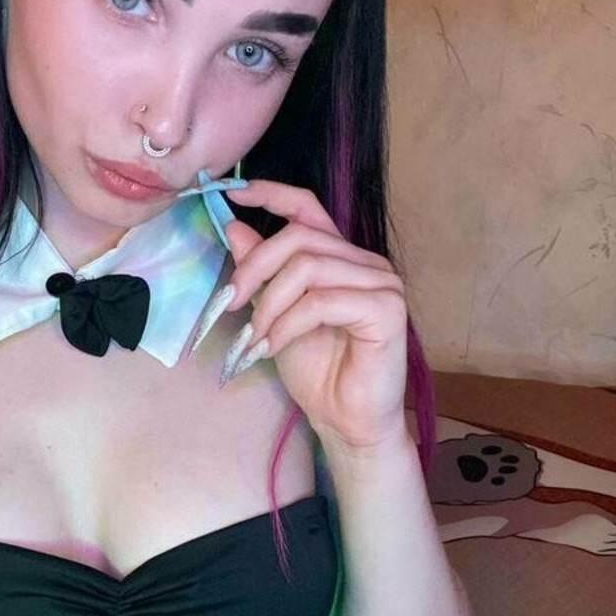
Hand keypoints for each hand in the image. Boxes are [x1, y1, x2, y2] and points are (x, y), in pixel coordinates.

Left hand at [217, 179, 410, 452]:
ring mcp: (382, 284)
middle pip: (299, 238)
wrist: (346, 422)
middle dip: (254, 269)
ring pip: (308, 268)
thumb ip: (260, 273)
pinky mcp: (387, 310)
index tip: (234, 193)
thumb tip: (234, 227)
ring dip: (269, 304)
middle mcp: (366, 263)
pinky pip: (322, 301)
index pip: (309, 207)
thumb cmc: (317, 373)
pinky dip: (288, 324)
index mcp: (341, 258)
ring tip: (254, 338)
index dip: (271, 194)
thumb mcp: (274, 315)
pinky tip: (273, 347)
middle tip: (229, 305)